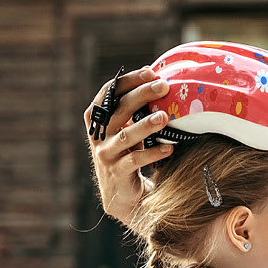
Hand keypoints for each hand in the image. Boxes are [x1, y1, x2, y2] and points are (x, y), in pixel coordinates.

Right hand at [83, 67, 171, 225]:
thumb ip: (134, 111)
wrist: (122, 194)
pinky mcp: (118, 172)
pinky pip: (136, 160)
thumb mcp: (127, 130)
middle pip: (119, 110)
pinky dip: (153, 153)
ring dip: (146, 125)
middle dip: (142, 95)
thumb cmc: (128, 154)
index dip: (128, 81)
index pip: (109, 93)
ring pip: (126, 136)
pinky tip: (169, 147)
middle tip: (163, 86)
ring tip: (165, 117)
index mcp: (98, 119)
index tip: (149, 72)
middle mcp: (99, 135)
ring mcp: (106, 154)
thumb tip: (159, 82)